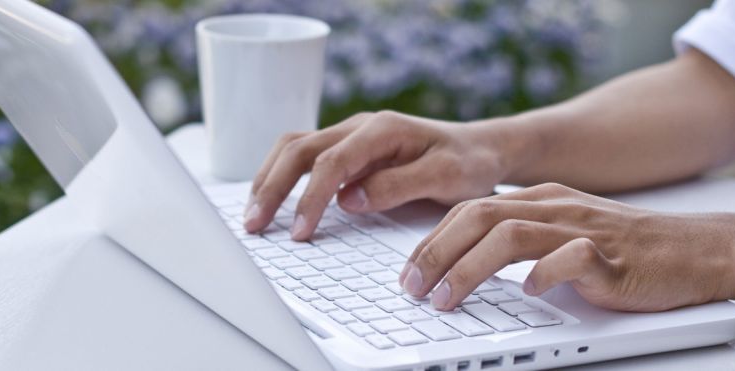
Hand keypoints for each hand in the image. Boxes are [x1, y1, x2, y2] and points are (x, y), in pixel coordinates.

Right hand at [243, 110, 518, 239]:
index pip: (330, 162)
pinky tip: (271, 200)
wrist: (481, 149)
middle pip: (298, 149)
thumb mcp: (445, 177)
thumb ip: (397, 185)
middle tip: (254, 225)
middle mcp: (359, 127)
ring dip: (268, 179)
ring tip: (253, 214)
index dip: (309, 198)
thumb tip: (348, 199)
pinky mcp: (347, 149)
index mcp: (381, 130)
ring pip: (293, 148)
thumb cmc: (467, 163)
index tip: (299, 232)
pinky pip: (304, 156)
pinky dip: (281, 176)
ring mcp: (350, 135)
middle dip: (271, 187)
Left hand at [400, 182, 734, 311]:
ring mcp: (584, 229)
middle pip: (479, 216)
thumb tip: (464, 264)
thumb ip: (520, 239)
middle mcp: (556, 207)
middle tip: (412, 288)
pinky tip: (529, 293)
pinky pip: (571, 258)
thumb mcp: (564, 232)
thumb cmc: (627, 250)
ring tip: (448, 298)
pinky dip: (544, 274)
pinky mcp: (613, 257)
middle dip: (436, 252)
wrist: (697, 251)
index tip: (408, 273)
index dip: (432, 240)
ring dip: (470, 268)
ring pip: (511, 235)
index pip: (470, 209)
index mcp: (541, 199)